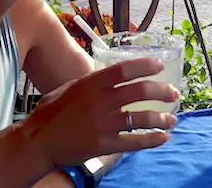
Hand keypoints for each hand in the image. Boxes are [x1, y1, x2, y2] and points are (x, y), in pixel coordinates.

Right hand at [27, 58, 178, 168]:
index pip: (125, 70)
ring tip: (172, 119)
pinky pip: (135, 141)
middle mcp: (100, 101)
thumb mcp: (70, 88)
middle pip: (140, 92)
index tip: (159, 66)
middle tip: (173, 94)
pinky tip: (163, 137)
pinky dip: (153, 139)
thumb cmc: (50, 113)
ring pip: (142, 118)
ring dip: (162, 118)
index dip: (145, 66)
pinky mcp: (104, 144)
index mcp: (91, 84)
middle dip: (162, 91)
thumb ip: (92, 82)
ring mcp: (103, 124)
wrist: (37, 142)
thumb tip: (113, 77)